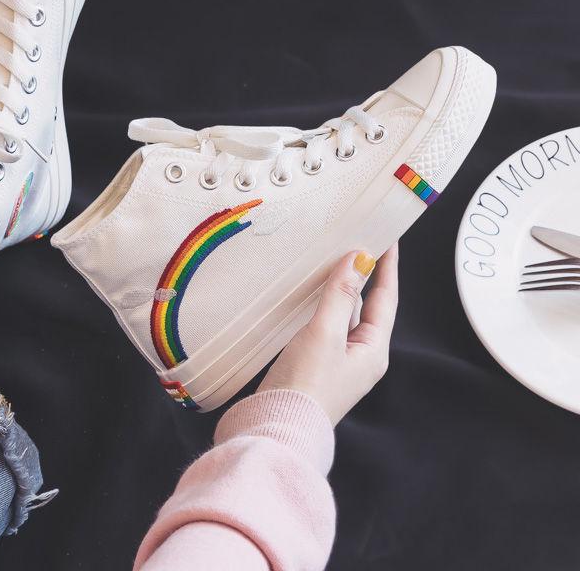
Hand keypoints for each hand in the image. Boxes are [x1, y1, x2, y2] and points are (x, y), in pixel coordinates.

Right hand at [257, 244, 398, 425]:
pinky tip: (307, 297)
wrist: (276, 426)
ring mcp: (338, 362)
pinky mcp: (316, 365)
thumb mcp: (324, 332)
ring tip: (329, 262)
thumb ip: (340, 294)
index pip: (386, 297)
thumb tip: (360, 260)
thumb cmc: (305, 384)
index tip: (389, 239)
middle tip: (354, 243)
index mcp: (372, 350)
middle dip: (361, 276)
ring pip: (343, 315)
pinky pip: (324, 327)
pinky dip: (320, 307)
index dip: (388, 267)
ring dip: (338, 291)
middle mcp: (360, 356)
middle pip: (366, 305)